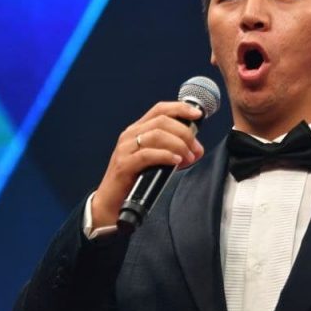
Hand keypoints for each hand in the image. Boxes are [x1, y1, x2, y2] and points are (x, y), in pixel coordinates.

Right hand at [91, 102, 205, 226]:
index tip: (198, 114)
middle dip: (185, 133)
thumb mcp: (155, 159)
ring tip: (188, 158)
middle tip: (196, 149)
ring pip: (157, 135)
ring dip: (179, 145)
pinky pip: (148, 155)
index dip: (180, 108)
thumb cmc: (135, 180)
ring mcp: (125, 149)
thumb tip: (197, 148)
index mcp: (137, 129)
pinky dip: (166, 156)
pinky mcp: (124, 165)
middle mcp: (130, 135)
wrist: (112, 202)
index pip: (160, 109)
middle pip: (162, 121)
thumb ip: (173, 149)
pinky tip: (176, 162)